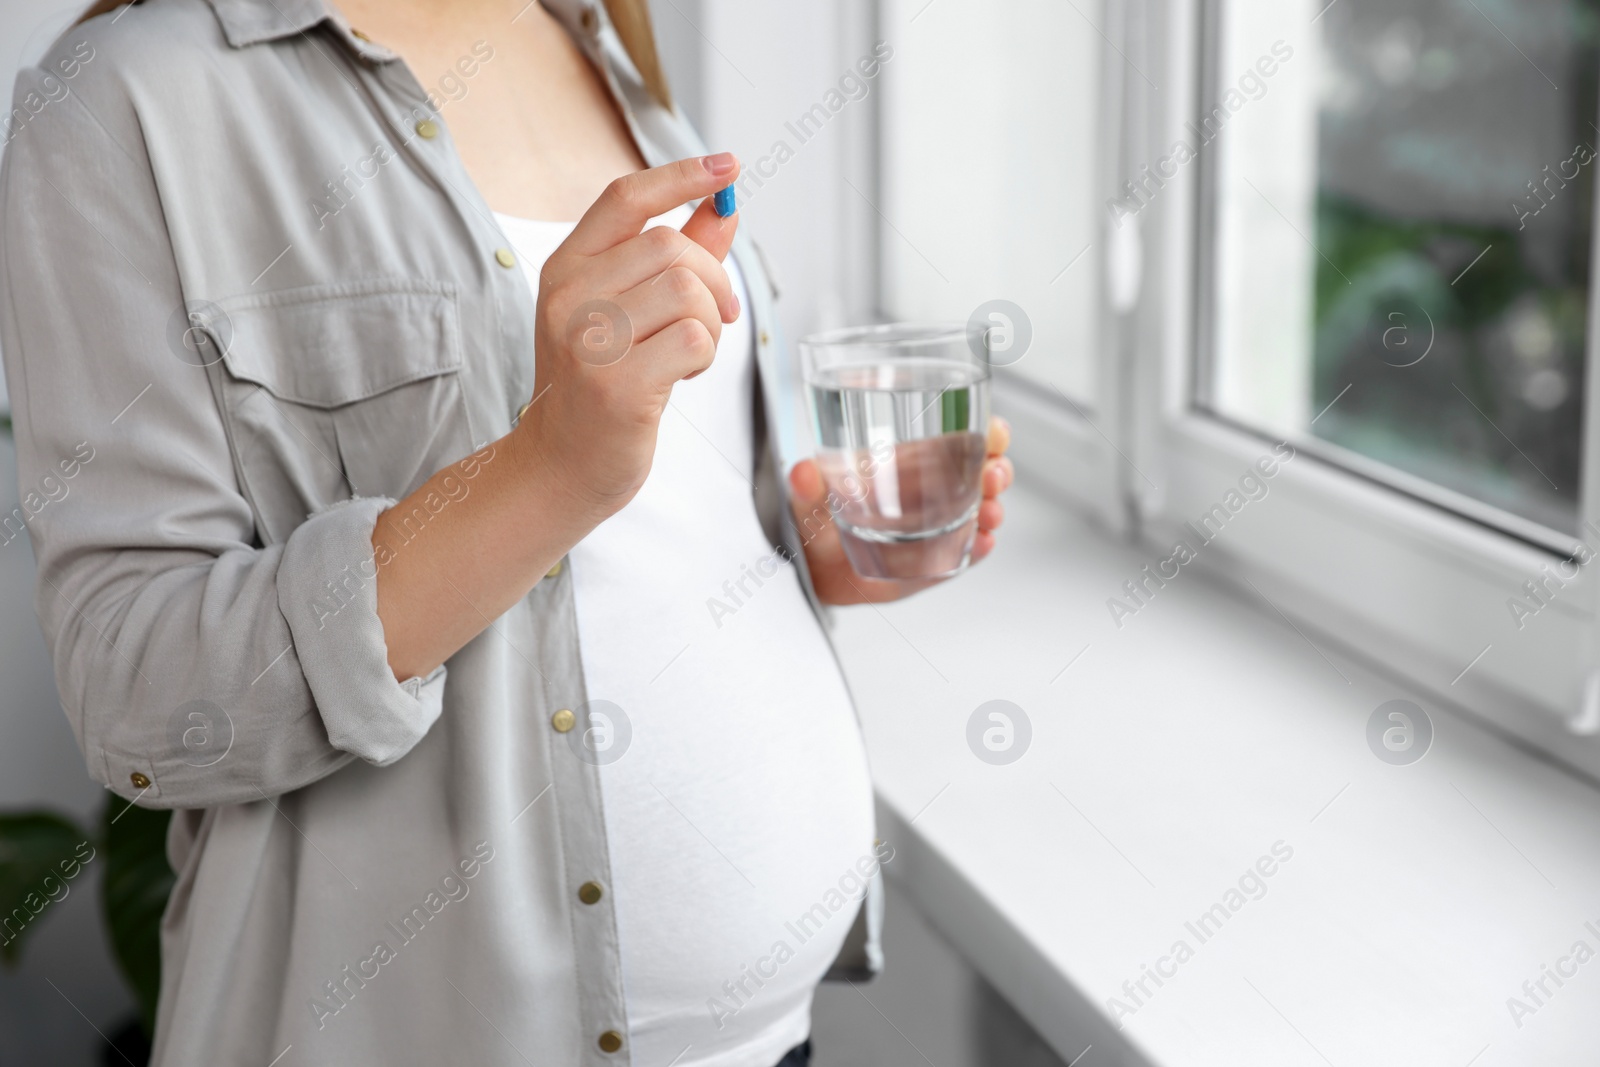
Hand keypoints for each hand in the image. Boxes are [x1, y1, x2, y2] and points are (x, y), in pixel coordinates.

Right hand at [511, 154, 742, 516]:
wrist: (564, 464)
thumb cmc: (603, 383)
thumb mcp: (628, 311)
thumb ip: (676, 258)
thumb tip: (724, 205)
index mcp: (566, 267)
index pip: (625, 198)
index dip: (681, 174)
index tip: (729, 166)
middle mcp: (568, 297)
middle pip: (670, 246)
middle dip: (713, 279)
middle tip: (718, 316)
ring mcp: (588, 341)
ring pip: (688, 291)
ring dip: (710, 324)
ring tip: (690, 352)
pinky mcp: (616, 385)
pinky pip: (694, 339)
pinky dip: (706, 355)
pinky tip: (682, 375)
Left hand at [790, 417, 1012, 605]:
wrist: (818, 575)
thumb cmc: (819, 528)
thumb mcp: (809, 504)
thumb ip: (806, 488)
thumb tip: (800, 472)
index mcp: (908, 465)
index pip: (957, 438)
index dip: (984, 432)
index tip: (995, 432)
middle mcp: (930, 492)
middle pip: (981, 471)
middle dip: (997, 469)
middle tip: (992, 476)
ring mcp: (939, 526)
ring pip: (982, 508)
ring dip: (994, 506)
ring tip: (989, 513)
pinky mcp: (938, 559)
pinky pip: (969, 550)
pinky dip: (980, 545)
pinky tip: (982, 542)